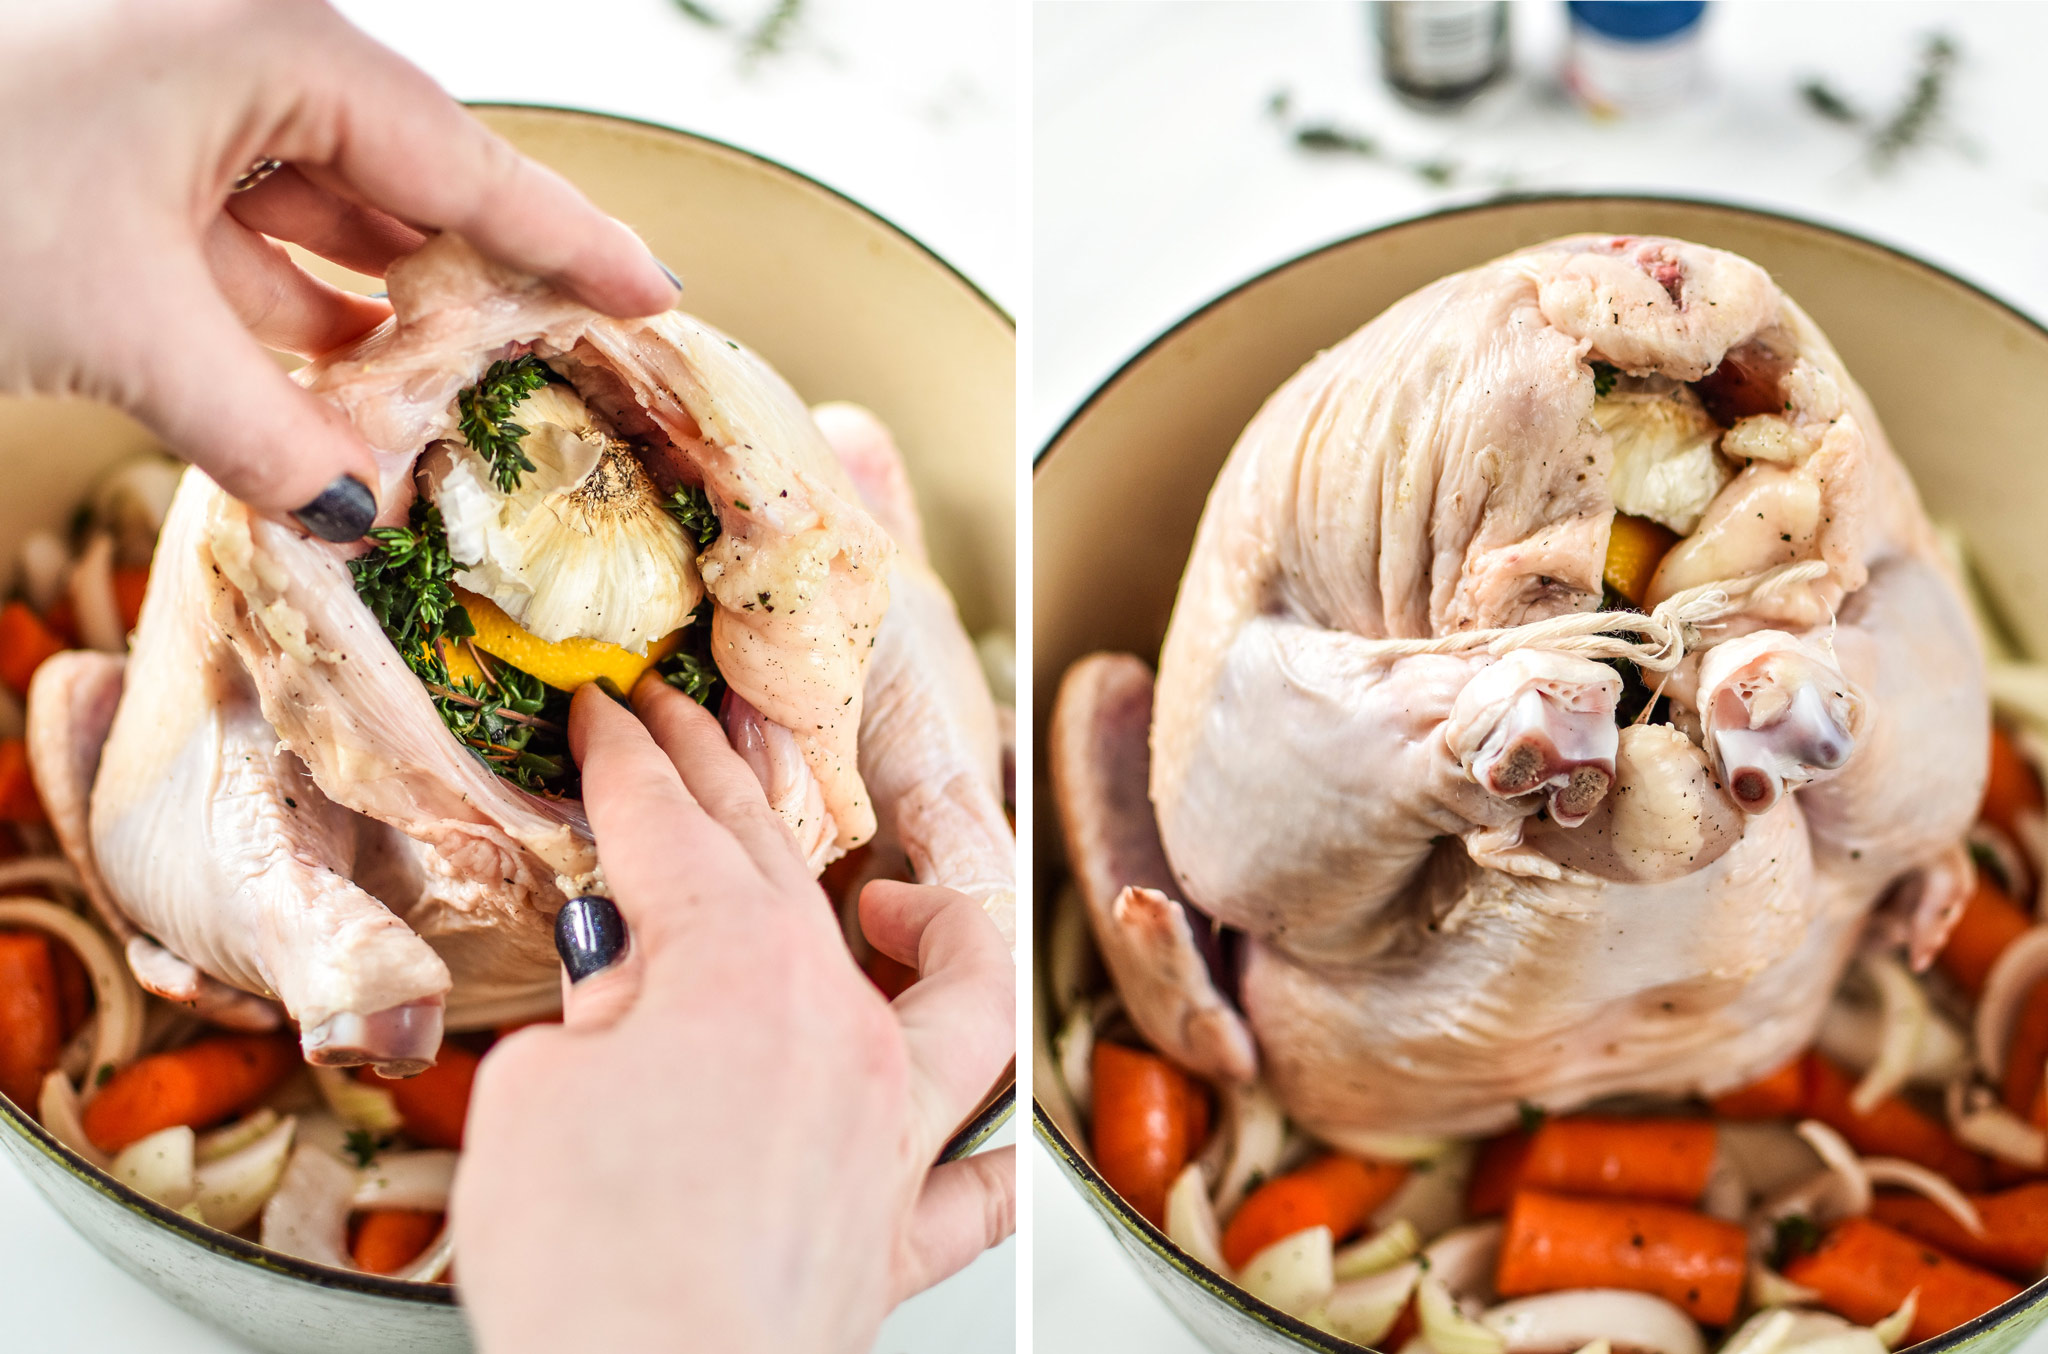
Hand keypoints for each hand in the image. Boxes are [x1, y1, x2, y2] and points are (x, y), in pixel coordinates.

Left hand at [0, 0, 676, 539]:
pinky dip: (284, 331)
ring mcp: (170, 111)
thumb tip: (356, 515)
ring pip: (318, 229)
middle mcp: (236, 59)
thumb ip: (264, 429)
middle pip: (403, 188)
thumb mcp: (126, 323)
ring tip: (456, 420)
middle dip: (471, 295)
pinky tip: (330, 407)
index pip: (465, 160)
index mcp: (270, 44)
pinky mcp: (114, 169)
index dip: (567, 241)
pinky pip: (241, 253)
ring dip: (374, 329)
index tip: (657, 295)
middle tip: (562, 378)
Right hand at [453, 679, 1015, 1353]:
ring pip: (963, 998)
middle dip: (720, 778)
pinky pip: (983, 1184)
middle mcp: (838, 1032)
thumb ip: (598, 1013)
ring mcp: (889, 1132)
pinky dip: (992, 1152)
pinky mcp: (902, 1236)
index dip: (628, 760)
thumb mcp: (537, 1097)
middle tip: (679, 723)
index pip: (672, 829)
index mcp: (738, 973)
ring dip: (941, 930)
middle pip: (780, 869)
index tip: (607, 714)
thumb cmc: (589, 1272)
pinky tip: (993, 1132)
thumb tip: (626, 975)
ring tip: (898, 896)